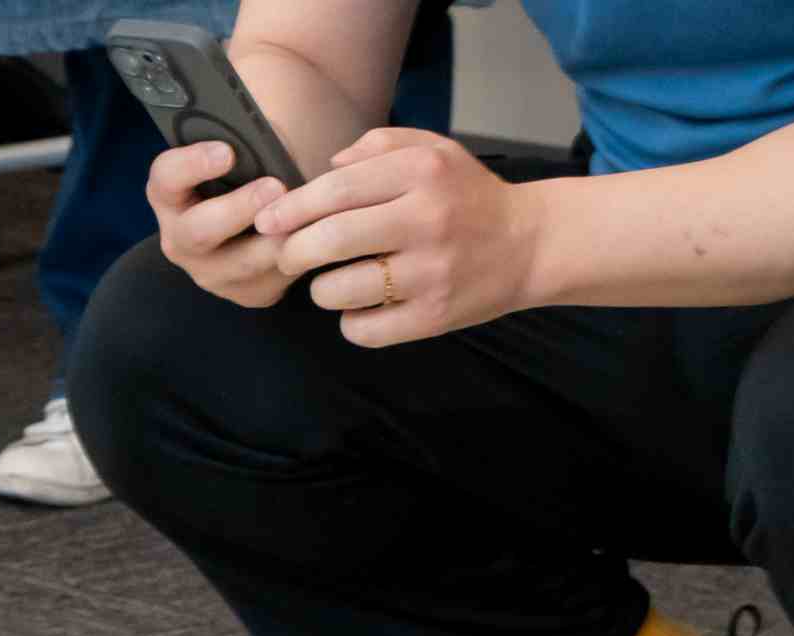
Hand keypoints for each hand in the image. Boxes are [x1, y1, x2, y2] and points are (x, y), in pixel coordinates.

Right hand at [147, 134, 293, 308]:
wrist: (273, 203)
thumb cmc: (254, 158)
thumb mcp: (244, 136)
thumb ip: (247, 129)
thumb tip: (270, 120)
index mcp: (170, 192)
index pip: (166, 177)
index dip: (192, 164)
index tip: (227, 152)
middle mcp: (181, 238)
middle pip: (199, 231)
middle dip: (239, 209)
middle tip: (273, 187)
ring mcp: (211, 272)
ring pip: (243, 264)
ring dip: (276, 238)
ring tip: (306, 213)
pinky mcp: (247, 292)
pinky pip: (272, 280)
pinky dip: (298, 255)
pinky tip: (318, 231)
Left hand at [268, 130, 539, 344]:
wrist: (526, 244)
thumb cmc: (466, 195)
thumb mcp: (431, 151)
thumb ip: (377, 148)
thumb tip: (324, 170)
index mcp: (420, 173)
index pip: (336, 190)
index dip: (292, 208)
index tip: (267, 221)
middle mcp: (425, 220)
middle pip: (331, 239)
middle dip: (293, 251)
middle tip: (286, 257)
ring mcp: (430, 273)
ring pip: (342, 290)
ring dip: (321, 290)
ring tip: (327, 283)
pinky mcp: (434, 317)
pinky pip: (366, 330)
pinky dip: (350, 323)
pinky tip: (357, 310)